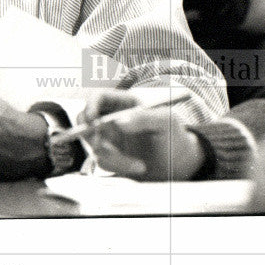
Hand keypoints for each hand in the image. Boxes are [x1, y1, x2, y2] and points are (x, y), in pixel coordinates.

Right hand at [79, 90, 205, 180]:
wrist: (178, 166)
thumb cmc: (174, 137)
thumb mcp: (166, 122)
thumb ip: (144, 117)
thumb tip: (119, 122)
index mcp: (124, 103)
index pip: (99, 97)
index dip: (90, 106)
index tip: (92, 121)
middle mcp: (112, 119)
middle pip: (85, 119)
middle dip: (90, 135)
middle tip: (102, 147)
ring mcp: (109, 138)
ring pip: (93, 144)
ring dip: (112, 157)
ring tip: (140, 164)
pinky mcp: (110, 157)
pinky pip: (102, 161)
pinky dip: (118, 166)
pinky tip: (137, 167)